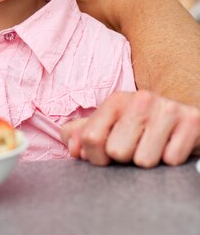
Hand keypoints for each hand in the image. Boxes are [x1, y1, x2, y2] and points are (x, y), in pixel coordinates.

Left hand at [61, 90, 199, 167]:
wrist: (186, 122)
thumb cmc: (142, 127)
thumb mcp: (112, 125)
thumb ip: (82, 133)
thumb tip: (71, 146)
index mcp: (117, 100)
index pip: (90, 138)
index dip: (96, 157)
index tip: (106, 156)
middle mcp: (141, 99)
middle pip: (116, 151)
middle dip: (125, 159)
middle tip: (136, 148)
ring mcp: (167, 109)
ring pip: (144, 160)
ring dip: (149, 160)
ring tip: (154, 146)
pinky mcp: (191, 122)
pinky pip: (172, 159)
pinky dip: (171, 160)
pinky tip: (171, 147)